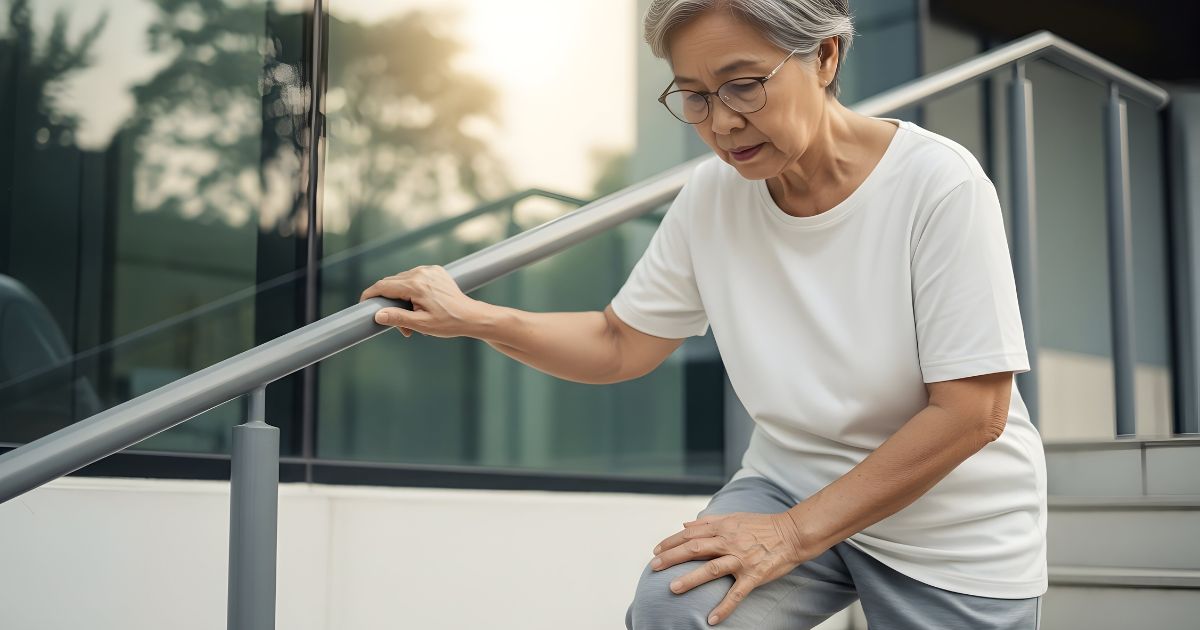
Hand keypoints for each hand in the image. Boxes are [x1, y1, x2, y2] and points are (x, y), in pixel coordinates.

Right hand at [359, 265, 486, 338]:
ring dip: (402, 300)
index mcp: (416, 285)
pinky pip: (415, 279)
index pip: (384, 286)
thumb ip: (398, 318)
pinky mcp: (435, 271)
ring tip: (414, 320)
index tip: (362, 304)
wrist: (471, 316)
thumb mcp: (421, 324)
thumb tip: (377, 315)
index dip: (370, 295)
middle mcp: (421, 273)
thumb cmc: (448, 322)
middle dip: (390, 304)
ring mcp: (429, 270)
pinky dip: (412, 292)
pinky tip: (420, 307)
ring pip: (403, 282)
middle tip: (400, 327)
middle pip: (392, 284)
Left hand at [649, 511, 812, 625]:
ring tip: (672, 588)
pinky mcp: (754, 575)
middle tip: (654, 567)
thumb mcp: (734, 516)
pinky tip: (712, 619)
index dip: (671, 542)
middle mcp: (729, 541)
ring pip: (711, 569)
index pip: (691, 534)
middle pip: (695, 549)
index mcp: (723, 527)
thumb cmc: (762, 525)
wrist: (793, 533)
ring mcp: (741, 559)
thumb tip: (684, 523)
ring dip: (690, 579)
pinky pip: (737, 593)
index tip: (656, 551)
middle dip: (671, 557)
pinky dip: (724, 607)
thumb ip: (708, 520)